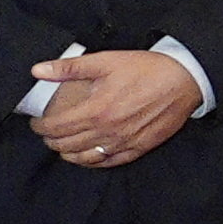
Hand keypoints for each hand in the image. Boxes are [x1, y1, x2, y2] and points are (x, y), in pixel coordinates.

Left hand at [33, 45, 202, 171]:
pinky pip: (109, 162)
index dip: (40, 126)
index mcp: (96, 110)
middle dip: (51, 140)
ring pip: (84, 158)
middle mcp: (107, 131)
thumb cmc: (147, 69)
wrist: (185, 80)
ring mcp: (123, 142)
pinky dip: (92, 162)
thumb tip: (38, 71)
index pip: (55, 127)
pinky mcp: (139, 147)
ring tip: (63, 145)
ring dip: (68, 154)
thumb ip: (70, 68)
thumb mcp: (106, 61)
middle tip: (48, 132)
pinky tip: (88, 155)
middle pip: (66, 145)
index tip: (37, 122)